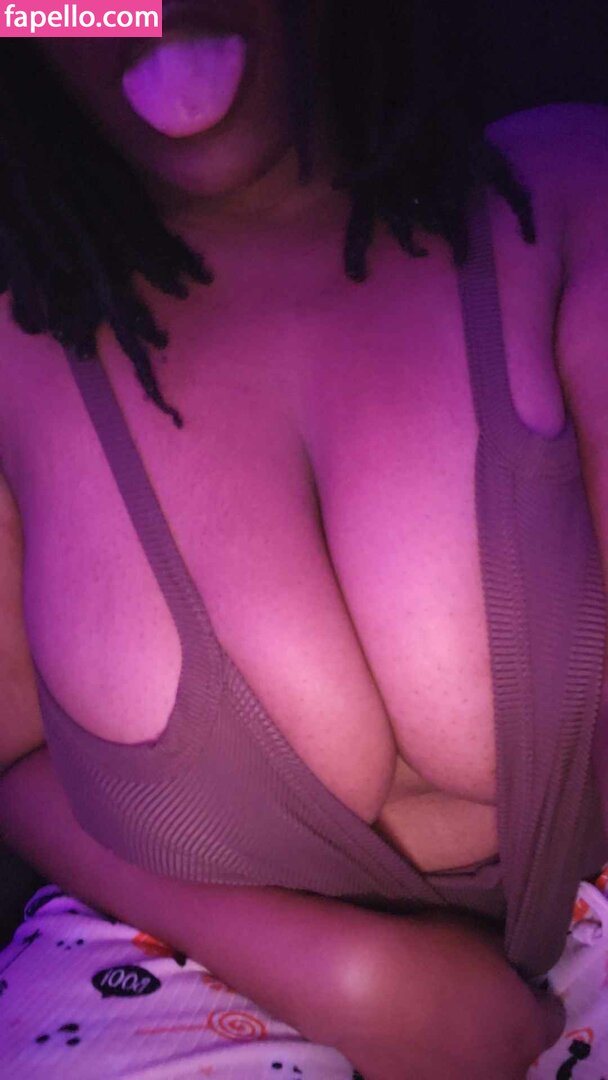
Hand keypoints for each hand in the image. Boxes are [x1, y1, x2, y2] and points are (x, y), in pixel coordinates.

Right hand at [334, 908, 565, 1079]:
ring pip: (474, 1070)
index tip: (512, 978)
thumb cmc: (429, 950)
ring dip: (465, 1052)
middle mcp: (503, 1071)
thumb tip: (509, 972)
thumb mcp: (482, 936)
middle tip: (472, 1000)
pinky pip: (432, 1075)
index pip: (551, 1016)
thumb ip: (507, 962)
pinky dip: (425, 1061)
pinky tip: (406, 1034)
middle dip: (501, 1029)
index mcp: (527, 1029)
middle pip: (515, 1051)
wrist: (363, 983)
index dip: (532, 994)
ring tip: (435, 1021)